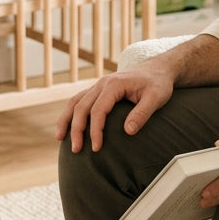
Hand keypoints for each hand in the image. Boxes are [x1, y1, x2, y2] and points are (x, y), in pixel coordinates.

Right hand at [54, 60, 175, 152]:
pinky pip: (79, 100)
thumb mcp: (156, 98)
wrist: (158, 69)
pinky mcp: (99, 90)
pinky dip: (71, 113)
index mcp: (114, 84)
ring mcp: (98, 85)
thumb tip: (128, 132)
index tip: (96, 147)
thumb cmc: (158, 84)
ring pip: (75, 101)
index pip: (98, 109)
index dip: (95, 130)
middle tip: (76, 150)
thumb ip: (142, 113)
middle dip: (76, 129)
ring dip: (66, 119)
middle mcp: (103, 83)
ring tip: (60, 138)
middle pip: (81, 106)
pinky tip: (68, 126)